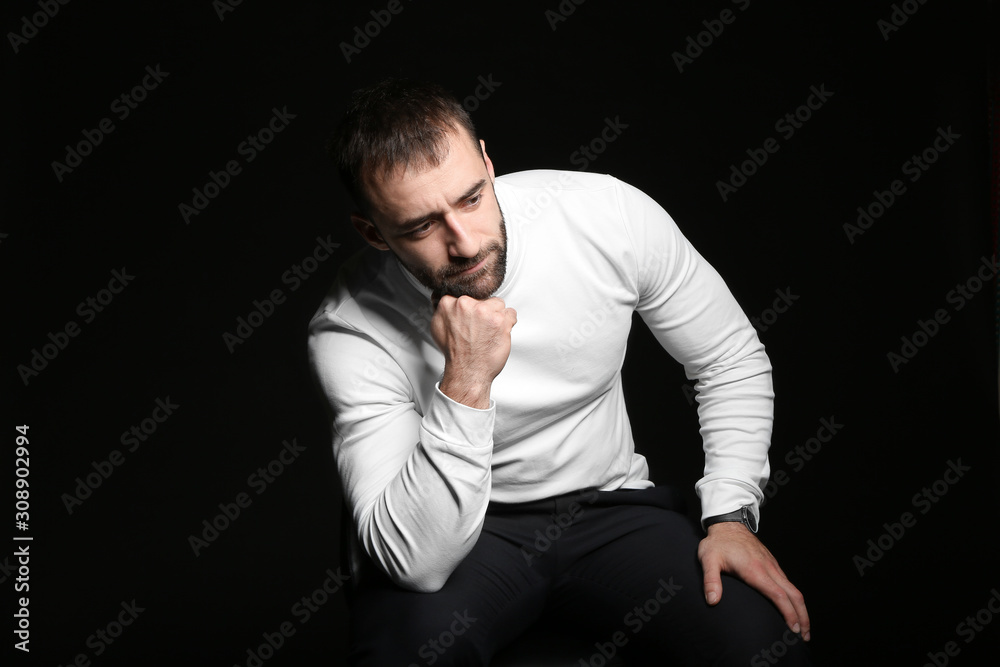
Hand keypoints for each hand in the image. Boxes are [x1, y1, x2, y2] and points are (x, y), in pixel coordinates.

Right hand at [431, 294, 516, 408]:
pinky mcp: (501, 321)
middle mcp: (468, 305)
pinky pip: (511, 313)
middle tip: (479, 328)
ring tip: (490, 331)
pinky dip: (509, 323)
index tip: (471, 317)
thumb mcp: (438, 327)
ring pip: (498, 305)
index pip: (466, 295)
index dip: (471, 307)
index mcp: (450, 303)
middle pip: (483, 298)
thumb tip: (445, 301)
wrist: (468, 371)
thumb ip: (442, 310)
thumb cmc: (456, 353)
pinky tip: (499, 332)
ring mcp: (486, 312)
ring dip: (497, 316)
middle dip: (483, 311)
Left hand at [698, 522, 810, 640]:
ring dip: (801, 609)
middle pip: (794, 595)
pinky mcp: (772, 564)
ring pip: (794, 589)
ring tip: (802, 628)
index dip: (789, 614)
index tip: (793, 630)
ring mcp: (772, 565)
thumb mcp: (708, 559)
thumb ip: (710, 580)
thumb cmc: (718, 543)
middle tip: (805, 636)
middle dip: (803, 616)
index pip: (778, 595)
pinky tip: (792, 607)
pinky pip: (788, 583)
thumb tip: (712, 601)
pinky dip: (795, 598)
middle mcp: (769, 568)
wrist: (728, 524)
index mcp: (755, 570)